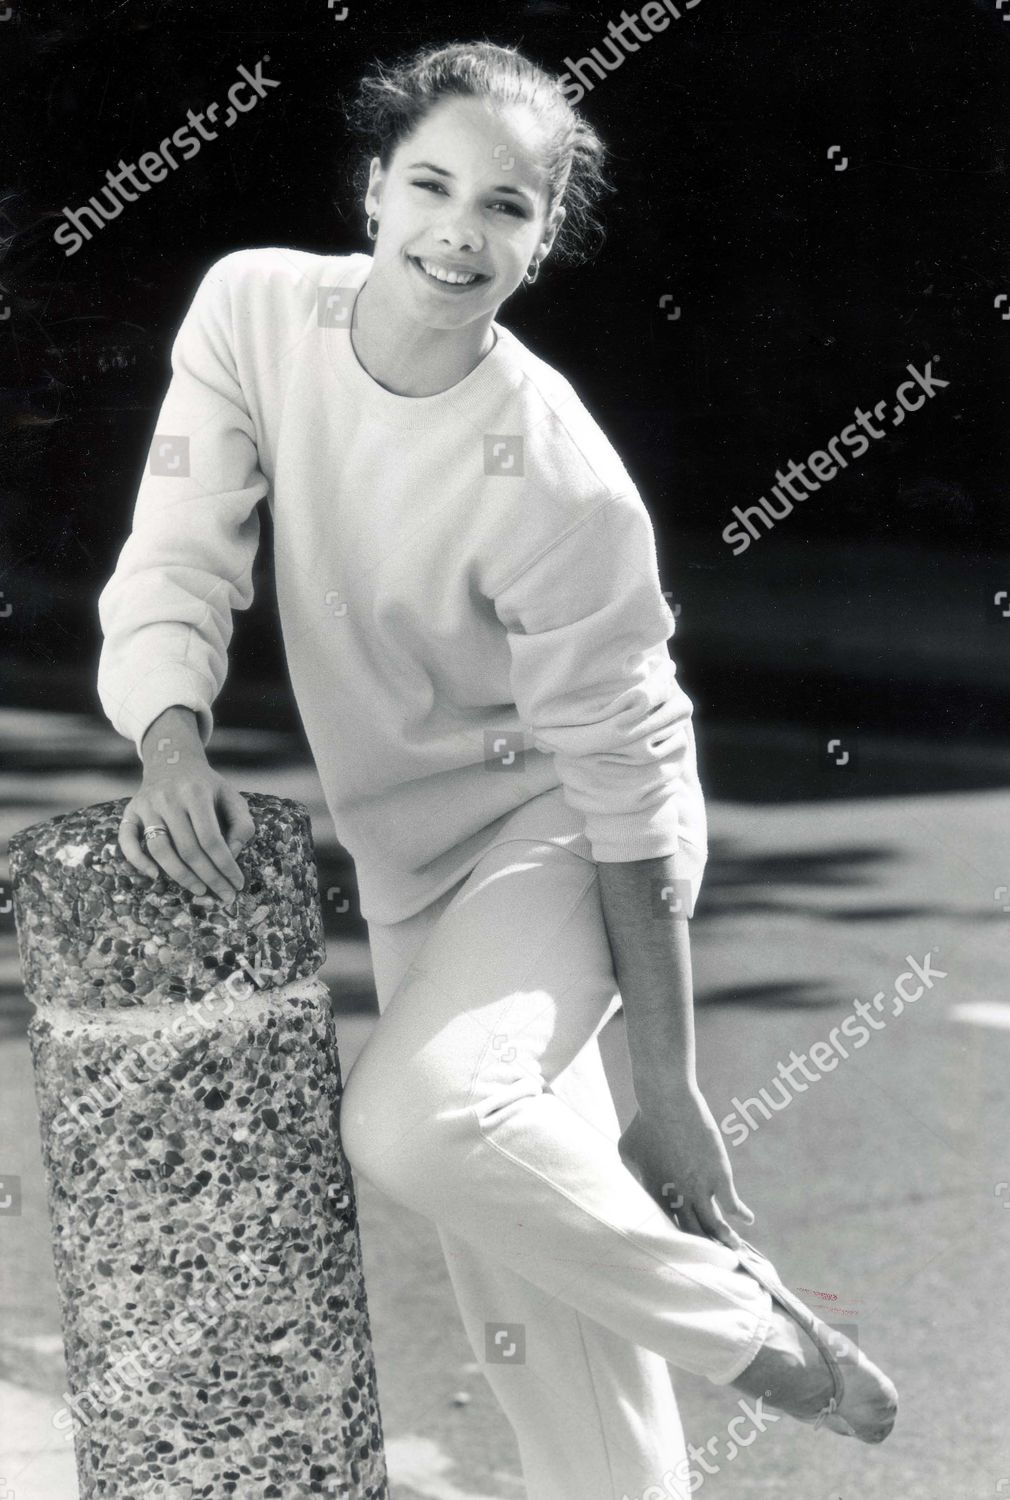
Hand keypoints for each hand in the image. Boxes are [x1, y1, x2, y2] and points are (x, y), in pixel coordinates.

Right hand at [119, 747, 254, 902]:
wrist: (173, 761)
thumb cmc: (207, 788)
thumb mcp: (232, 797)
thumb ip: (242, 825)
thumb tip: (231, 855)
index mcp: (197, 793)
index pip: (212, 839)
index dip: (225, 866)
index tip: (237, 884)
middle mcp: (168, 798)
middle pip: (188, 849)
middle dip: (209, 877)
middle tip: (224, 895)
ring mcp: (147, 805)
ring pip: (160, 849)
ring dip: (180, 876)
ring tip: (199, 889)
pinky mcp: (130, 812)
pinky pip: (127, 840)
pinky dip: (137, 860)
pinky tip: (155, 876)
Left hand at [617, 1087, 755, 1247]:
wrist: (664, 1101)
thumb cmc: (642, 1122)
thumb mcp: (628, 1153)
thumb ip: (632, 1172)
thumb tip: (633, 1180)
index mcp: (655, 1194)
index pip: (666, 1227)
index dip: (675, 1239)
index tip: (682, 1249)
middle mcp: (678, 1198)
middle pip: (691, 1232)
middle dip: (702, 1247)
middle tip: (711, 1259)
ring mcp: (699, 1188)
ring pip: (714, 1225)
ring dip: (725, 1239)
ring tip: (734, 1250)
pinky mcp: (718, 1175)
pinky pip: (732, 1203)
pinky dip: (741, 1214)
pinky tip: (748, 1219)